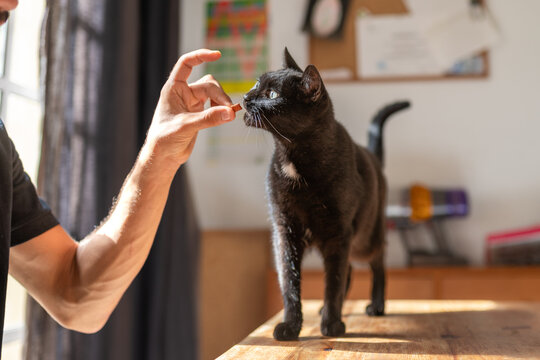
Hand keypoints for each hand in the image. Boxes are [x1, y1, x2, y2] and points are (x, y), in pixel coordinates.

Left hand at [145, 49, 234, 167]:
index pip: (187, 64)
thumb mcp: (186, 126)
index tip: (217, 55)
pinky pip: (216, 106)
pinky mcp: (200, 114)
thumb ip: (209, 118)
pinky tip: (226, 117)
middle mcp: (183, 93)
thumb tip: (230, 112)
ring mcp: (192, 103)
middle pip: (208, 84)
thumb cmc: (164, 139)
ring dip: (223, 103)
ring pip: (214, 94)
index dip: (201, 56)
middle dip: (220, 95)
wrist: (164, 156)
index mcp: (173, 88)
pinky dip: (223, 110)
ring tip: (228, 115)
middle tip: (228, 110)